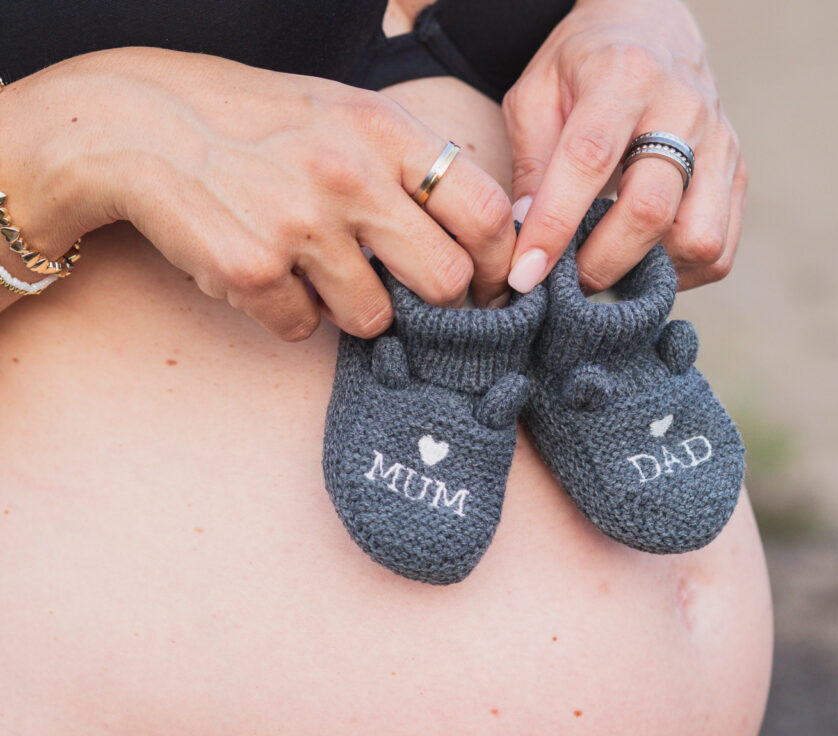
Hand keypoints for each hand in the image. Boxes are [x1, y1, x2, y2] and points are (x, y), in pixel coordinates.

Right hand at [1, 46, 515, 337]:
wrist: (143, 124)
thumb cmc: (257, 125)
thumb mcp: (343, 113)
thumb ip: (407, 166)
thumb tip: (474, 237)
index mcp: (385, 131)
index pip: (486, 211)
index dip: (502, 263)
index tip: (494, 288)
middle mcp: (351, 176)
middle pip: (445, 280)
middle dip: (435, 304)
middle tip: (411, 299)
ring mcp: (301, 226)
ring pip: (373, 319)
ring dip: (350, 310)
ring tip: (313, 270)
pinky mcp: (254, 270)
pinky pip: (303, 329)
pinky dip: (289, 313)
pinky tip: (264, 273)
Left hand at [503, 0, 746, 293]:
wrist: (650, 29)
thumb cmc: (582, 70)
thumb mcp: (536, 95)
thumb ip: (530, 165)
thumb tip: (528, 242)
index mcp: (624, 76)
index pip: (589, 159)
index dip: (555, 225)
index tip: (526, 272)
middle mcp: (683, 108)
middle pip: (651, 209)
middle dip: (600, 263)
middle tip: (565, 284)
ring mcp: (719, 143)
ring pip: (697, 239)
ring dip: (645, 271)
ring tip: (606, 267)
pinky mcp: (736, 174)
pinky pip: (718, 253)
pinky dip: (678, 274)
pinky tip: (642, 262)